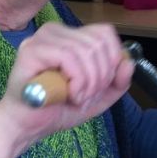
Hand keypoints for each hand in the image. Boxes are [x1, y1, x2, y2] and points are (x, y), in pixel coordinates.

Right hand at [0, 22, 133, 152]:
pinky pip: (68, 57)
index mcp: (70, 36)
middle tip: (85, 96)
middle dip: (100, 77)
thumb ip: (118, 82)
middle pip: (98, 43)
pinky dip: (77, 82)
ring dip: (88, 83)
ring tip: (76, 98)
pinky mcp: (31, 50)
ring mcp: (41, 38)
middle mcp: (55, 31)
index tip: (100, 85)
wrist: (28, 126)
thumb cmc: (58, 108)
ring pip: (86, 51)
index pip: (105, 33)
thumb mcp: (98, 97)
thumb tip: (128, 61)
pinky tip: (69, 95)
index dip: (112, 60)